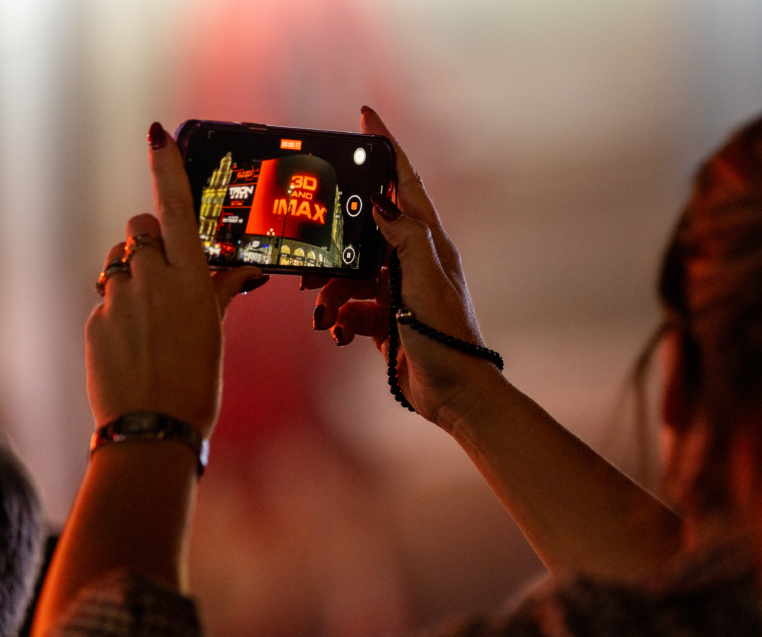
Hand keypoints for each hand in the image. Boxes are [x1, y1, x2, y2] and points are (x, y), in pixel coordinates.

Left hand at [85, 123, 265, 435]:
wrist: (152, 428)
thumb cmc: (196, 384)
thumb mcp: (215, 333)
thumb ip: (222, 292)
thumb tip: (246, 272)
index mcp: (188, 277)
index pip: (176, 207)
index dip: (166, 166)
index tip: (157, 134)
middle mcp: (150, 278)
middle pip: (141, 228)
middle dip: (151, 238)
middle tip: (166, 271)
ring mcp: (117, 298)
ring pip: (120, 261)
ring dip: (133, 272)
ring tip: (150, 314)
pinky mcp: (95, 320)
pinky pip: (107, 297)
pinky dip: (120, 309)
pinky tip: (135, 343)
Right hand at [309, 108, 500, 427]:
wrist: (455, 395)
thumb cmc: (448, 338)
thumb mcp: (425, 283)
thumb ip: (406, 238)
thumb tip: (381, 201)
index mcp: (428, 243)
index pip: (404, 183)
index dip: (386, 148)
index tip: (365, 117)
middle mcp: (412, 261)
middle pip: (363, 231)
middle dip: (333, 241)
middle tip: (307, 246)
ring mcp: (397, 291)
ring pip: (349, 274)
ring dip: (331, 293)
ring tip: (324, 313)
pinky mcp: (385, 320)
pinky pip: (351, 308)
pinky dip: (340, 319)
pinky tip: (341, 333)